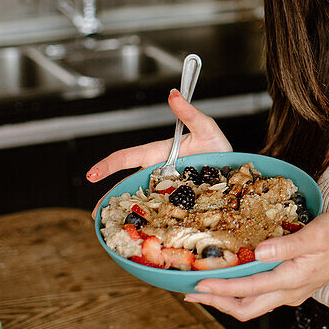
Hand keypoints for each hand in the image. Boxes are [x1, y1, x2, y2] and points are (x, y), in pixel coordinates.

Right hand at [89, 89, 231, 219]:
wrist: (236, 168)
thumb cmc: (217, 146)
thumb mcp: (206, 128)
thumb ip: (189, 114)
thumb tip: (174, 95)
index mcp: (159, 154)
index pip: (129, 157)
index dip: (109, 165)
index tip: (92, 174)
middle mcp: (159, 173)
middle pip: (128, 185)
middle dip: (110, 198)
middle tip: (96, 215)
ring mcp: (167, 189)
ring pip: (141, 201)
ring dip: (126, 212)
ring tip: (111, 227)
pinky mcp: (176, 203)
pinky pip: (158, 212)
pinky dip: (147, 222)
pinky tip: (139, 233)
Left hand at [183, 212, 328, 320]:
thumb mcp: (316, 233)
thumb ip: (287, 244)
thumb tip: (258, 252)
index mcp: (291, 279)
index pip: (248, 289)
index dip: (221, 288)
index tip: (199, 283)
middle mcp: (288, 292)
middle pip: (244, 308)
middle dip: (215, 302)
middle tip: (190, 294)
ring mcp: (289, 293)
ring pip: (251, 307)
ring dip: (225, 300)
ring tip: (202, 291)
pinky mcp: (291, 289)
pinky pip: (259, 299)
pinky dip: (240, 294)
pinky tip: (230, 283)